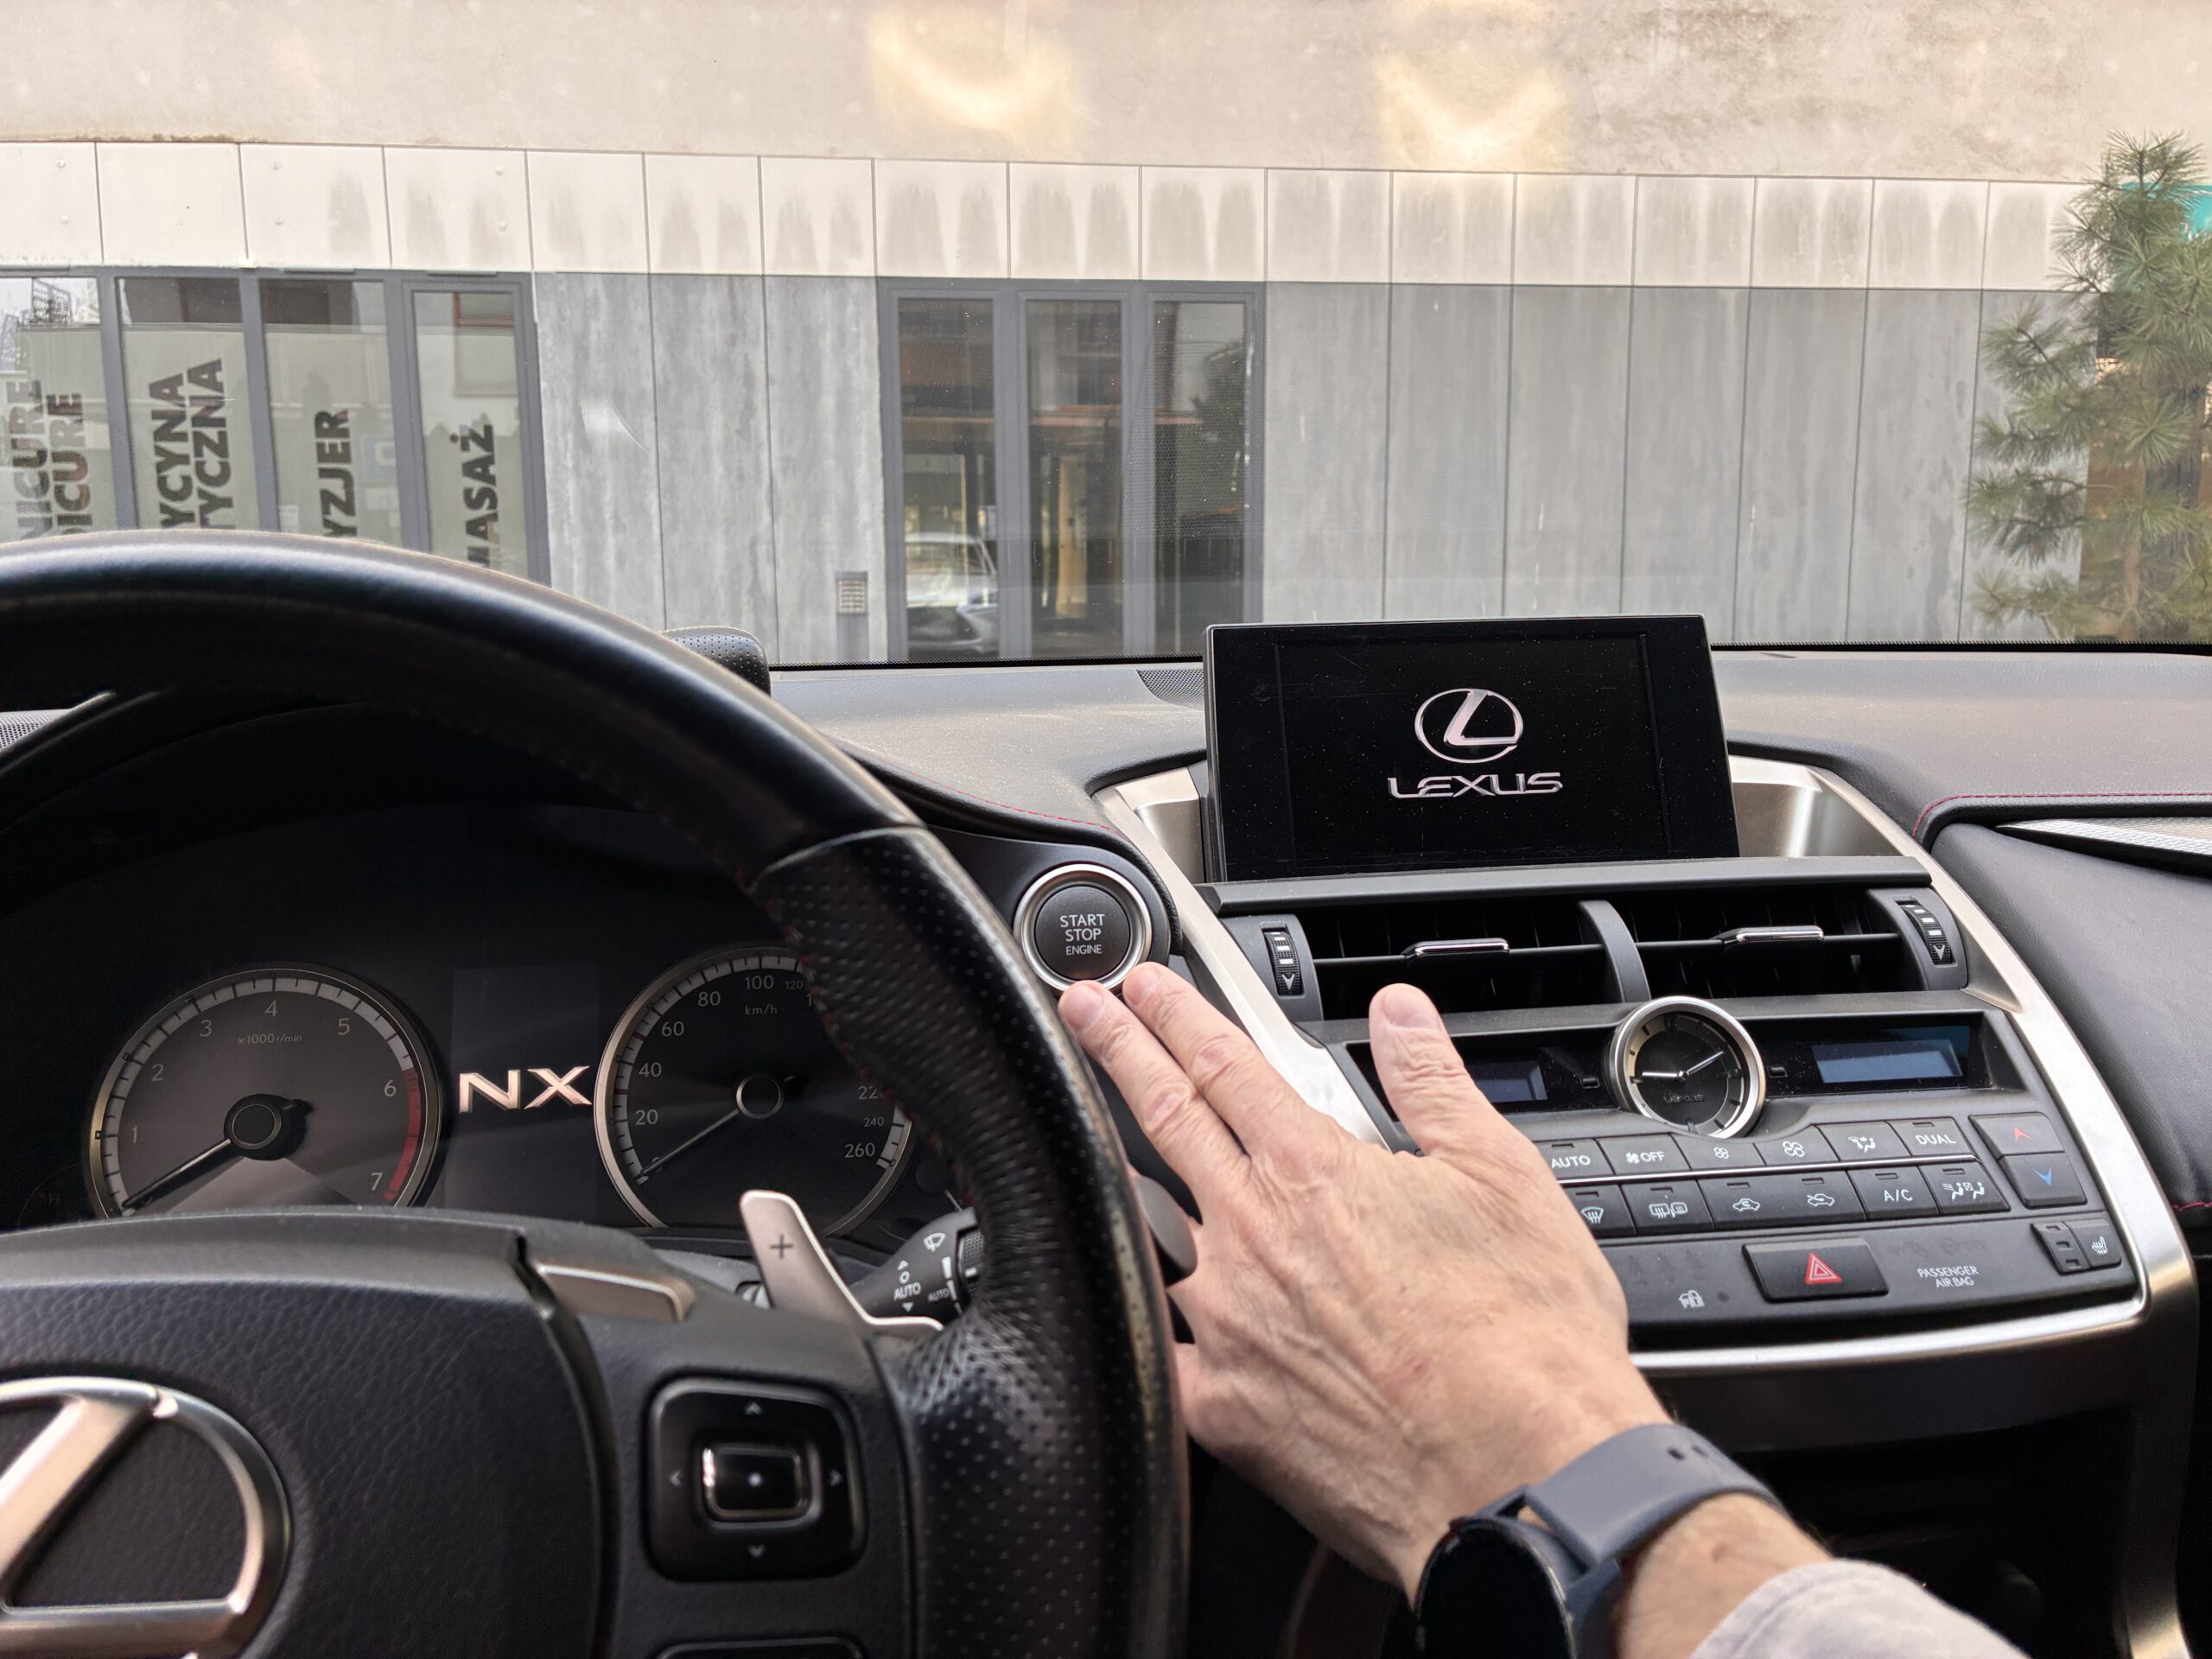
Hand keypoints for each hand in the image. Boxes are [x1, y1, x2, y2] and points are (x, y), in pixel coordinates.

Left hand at [1059, 965, 1670, 1596]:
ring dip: (1123, 1181)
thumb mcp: (1503, 1177)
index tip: (1141, 986)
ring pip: (1151, 1232)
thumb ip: (1434, 1084)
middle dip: (1117, 1054)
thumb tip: (1399, 1014)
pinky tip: (1122, 1301)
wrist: (1524, 1474)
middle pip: (1163, 1121)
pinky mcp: (1220, 1409)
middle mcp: (1253, 1237)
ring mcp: (1226, 1324)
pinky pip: (1155, 1351)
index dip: (1174, 1015)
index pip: (1222, 1065)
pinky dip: (1137, 1318)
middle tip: (1087, 1013)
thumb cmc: (1528, 1339)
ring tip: (1095, 1151)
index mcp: (1314, 1172)